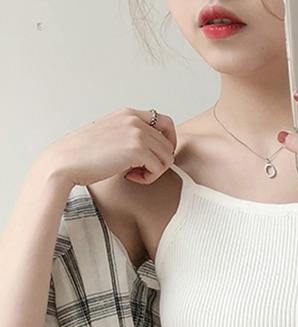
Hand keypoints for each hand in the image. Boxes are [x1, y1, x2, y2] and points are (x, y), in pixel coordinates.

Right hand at [43, 107, 177, 187]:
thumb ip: (130, 135)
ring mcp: (137, 133)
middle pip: (169, 144)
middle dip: (158, 161)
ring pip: (167, 158)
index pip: (166, 122)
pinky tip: (130, 177)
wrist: (65, 161)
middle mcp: (134, 120)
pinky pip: (159, 169)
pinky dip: (148, 178)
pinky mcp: (137, 150)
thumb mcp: (110, 134)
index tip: (158, 156)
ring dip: (154, 171)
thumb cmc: (83, 153)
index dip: (169, 141)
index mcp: (128, 114)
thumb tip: (152, 148)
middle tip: (140, 170)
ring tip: (134, 174)